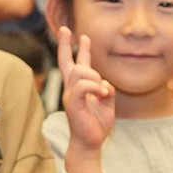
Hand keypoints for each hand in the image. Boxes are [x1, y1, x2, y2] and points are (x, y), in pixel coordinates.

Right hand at [55, 26, 116, 152]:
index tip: (77, 34)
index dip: (74, 48)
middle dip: (65, 45)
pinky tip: (102, 95)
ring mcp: (70, 95)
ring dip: (95, 78)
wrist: (90, 143)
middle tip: (67, 30)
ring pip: (80, 72)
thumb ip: (106, 89)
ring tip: (102, 92)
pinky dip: (95, 87)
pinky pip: (82, 86)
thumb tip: (104, 82)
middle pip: (67, 62)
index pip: (74, 64)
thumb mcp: (107, 103)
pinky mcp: (72, 103)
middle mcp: (71, 88)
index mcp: (79, 87)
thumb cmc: (97, 124)